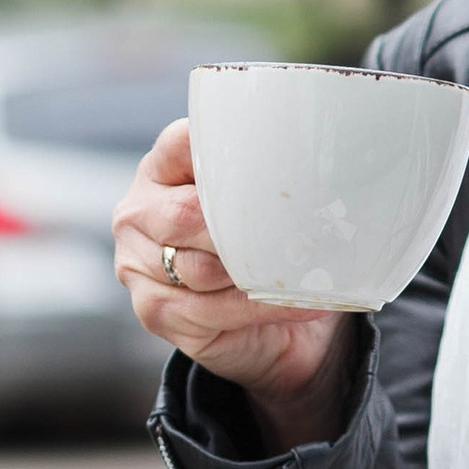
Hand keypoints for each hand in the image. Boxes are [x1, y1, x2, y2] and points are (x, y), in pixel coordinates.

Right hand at [112, 118, 358, 449]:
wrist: (269, 325)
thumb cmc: (264, 246)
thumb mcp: (263, 200)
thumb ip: (272, 174)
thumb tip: (331, 160)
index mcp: (163, 165)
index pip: (185, 142)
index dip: (227, 153)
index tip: (281, 164)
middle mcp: (139, 211)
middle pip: (186, 214)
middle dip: (244, 228)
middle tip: (303, 232)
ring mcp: (138, 265)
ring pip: (200, 268)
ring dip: (258, 273)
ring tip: (307, 270)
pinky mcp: (155, 312)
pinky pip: (210, 311)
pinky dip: (262, 308)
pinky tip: (300, 302)